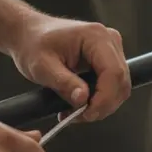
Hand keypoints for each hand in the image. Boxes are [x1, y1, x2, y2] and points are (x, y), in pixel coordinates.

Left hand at [8, 14, 131, 122]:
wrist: (30, 34)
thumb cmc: (33, 45)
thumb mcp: (42, 66)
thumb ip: (64, 83)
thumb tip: (83, 100)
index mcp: (96, 36)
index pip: (113, 73)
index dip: (104, 98)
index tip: (86, 114)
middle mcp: (110, 40)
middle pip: (121, 82)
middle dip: (103, 105)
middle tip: (78, 117)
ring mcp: (112, 49)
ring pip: (120, 87)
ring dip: (102, 105)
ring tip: (76, 112)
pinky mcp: (108, 59)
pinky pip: (113, 85)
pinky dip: (100, 99)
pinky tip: (81, 103)